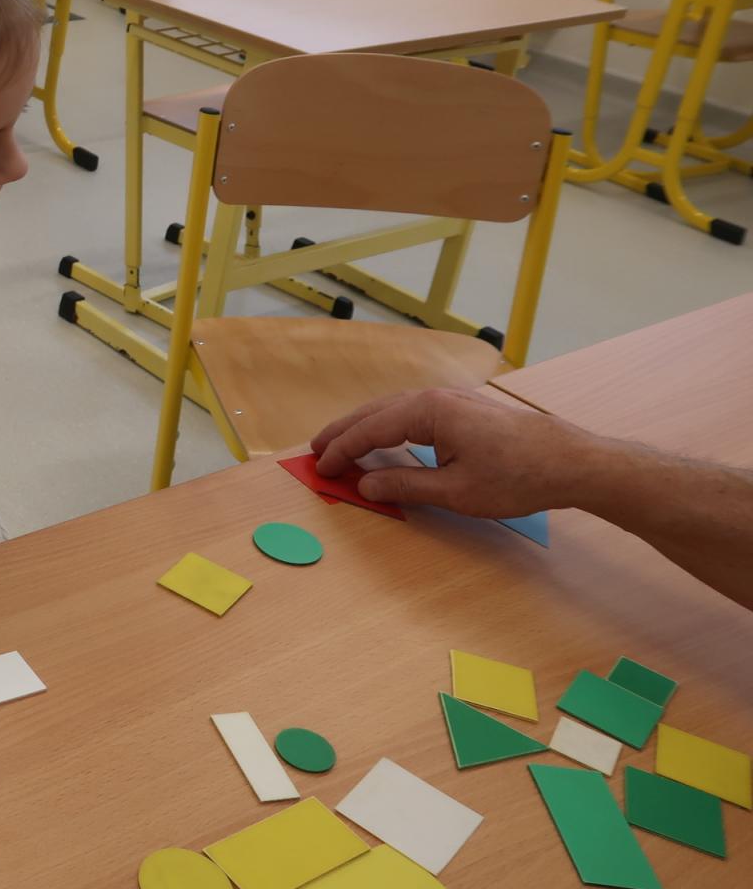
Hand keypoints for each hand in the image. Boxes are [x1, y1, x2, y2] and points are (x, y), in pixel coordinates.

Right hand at [310, 388, 592, 518]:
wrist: (572, 462)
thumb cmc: (517, 477)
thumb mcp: (456, 491)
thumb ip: (405, 485)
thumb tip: (366, 483)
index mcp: (428, 411)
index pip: (370, 429)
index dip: (342, 450)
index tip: (320, 468)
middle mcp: (435, 396)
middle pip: (376, 411)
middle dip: (344, 431)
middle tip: (316, 451)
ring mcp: (451, 399)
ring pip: (393, 408)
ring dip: (364, 426)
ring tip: (342, 444)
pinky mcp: (464, 408)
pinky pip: (412, 411)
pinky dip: (388, 424)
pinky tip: (385, 437)